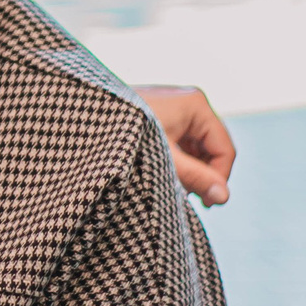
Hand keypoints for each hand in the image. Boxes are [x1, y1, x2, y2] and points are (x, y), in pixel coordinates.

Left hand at [134, 84, 234, 206]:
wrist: (81, 113)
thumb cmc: (122, 132)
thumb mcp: (162, 159)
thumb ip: (195, 178)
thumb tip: (224, 197)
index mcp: (195, 105)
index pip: (224, 149)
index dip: (219, 179)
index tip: (205, 204)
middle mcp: (188, 101)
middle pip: (211, 148)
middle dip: (201, 174)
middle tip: (183, 197)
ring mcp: (175, 106)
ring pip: (195, 147)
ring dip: (188, 170)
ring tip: (167, 185)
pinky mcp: (161, 115)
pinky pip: (180, 142)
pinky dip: (176, 161)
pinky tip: (159, 173)